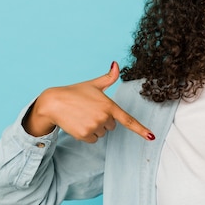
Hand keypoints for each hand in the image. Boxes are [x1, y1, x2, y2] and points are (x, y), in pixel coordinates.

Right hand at [23, 61, 154, 142]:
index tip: (152, 136)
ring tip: (82, 116)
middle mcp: (104, 117)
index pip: (128, 120)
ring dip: (94, 127)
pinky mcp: (84, 135)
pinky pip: (93, 140)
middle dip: (103, 120)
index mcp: (109, 105)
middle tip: (89, 110)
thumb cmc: (75, 92)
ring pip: (102, 133)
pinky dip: (87, 134)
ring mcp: (94, 126)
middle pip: (112, 126)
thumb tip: (116, 63)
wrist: (53, 102)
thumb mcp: (94, 84)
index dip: (141, 129)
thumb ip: (109, 77)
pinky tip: (78, 123)